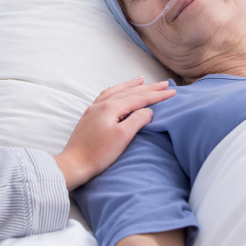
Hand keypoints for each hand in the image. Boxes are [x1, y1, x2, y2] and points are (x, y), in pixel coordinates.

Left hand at [54, 77, 175, 189]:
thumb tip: (148, 111)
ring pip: (116, 91)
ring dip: (131, 85)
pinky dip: (117, 91)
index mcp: (110, 108)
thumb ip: (137, 120)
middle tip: (164, 84)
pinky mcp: (89, 117)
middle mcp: (101, 104)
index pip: (139, 98)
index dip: (157, 95)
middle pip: (129, 92)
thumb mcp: (122, 137)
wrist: (73, 165)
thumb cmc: (98, 154)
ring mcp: (93, 110)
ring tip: (142, 80)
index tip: (173, 92)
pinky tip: (118, 92)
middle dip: (148, 88)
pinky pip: (106, 96)